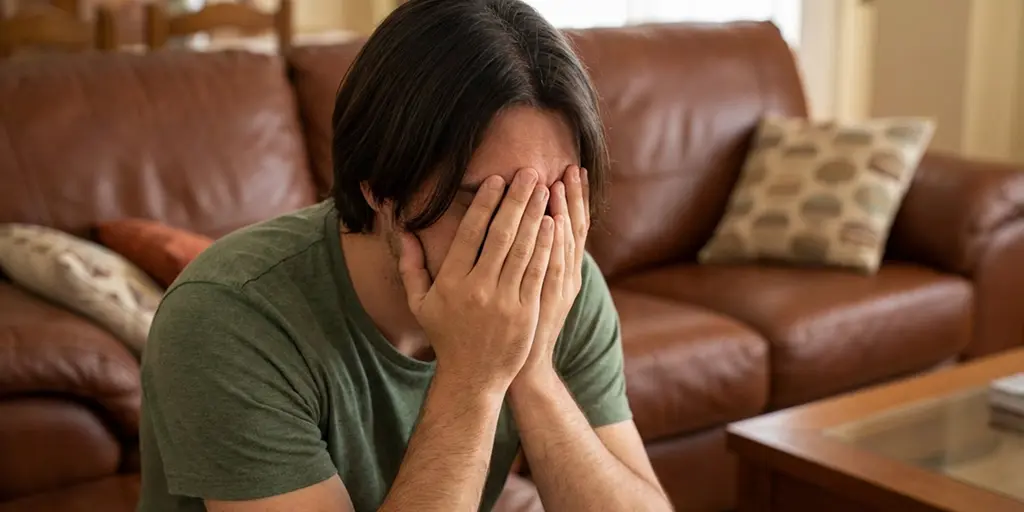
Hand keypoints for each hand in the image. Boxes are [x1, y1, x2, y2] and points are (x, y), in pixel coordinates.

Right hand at [399, 168, 555, 393]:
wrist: (473, 377)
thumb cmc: (446, 336)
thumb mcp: (420, 304)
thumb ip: (412, 266)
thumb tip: (403, 230)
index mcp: (451, 283)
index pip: (471, 234)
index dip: (486, 204)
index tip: (497, 180)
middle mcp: (478, 289)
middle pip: (502, 235)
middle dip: (517, 200)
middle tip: (530, 173)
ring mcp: (505, 302)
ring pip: (524, 250)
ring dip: (536, 216)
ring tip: (545, 191)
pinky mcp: (527, 313)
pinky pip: (538, 272)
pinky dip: (547, 247)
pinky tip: (553, 224)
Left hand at [517, 165, 589, 380]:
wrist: (523, 365)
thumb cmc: (523, 324)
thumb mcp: (540, 288)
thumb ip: (537, 257)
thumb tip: (536, 223)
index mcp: (566, 269)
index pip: (574, 225)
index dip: (576, 198)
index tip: (574, 170)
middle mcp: (568, 276)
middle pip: (574, 229)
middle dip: (573, 197)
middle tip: (570, 167)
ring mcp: (559, 288)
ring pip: (565, 244)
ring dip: (563, 212)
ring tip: (558, 184)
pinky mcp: (546, 300)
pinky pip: (552, 265)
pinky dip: (554, 243)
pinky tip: (551, 220)